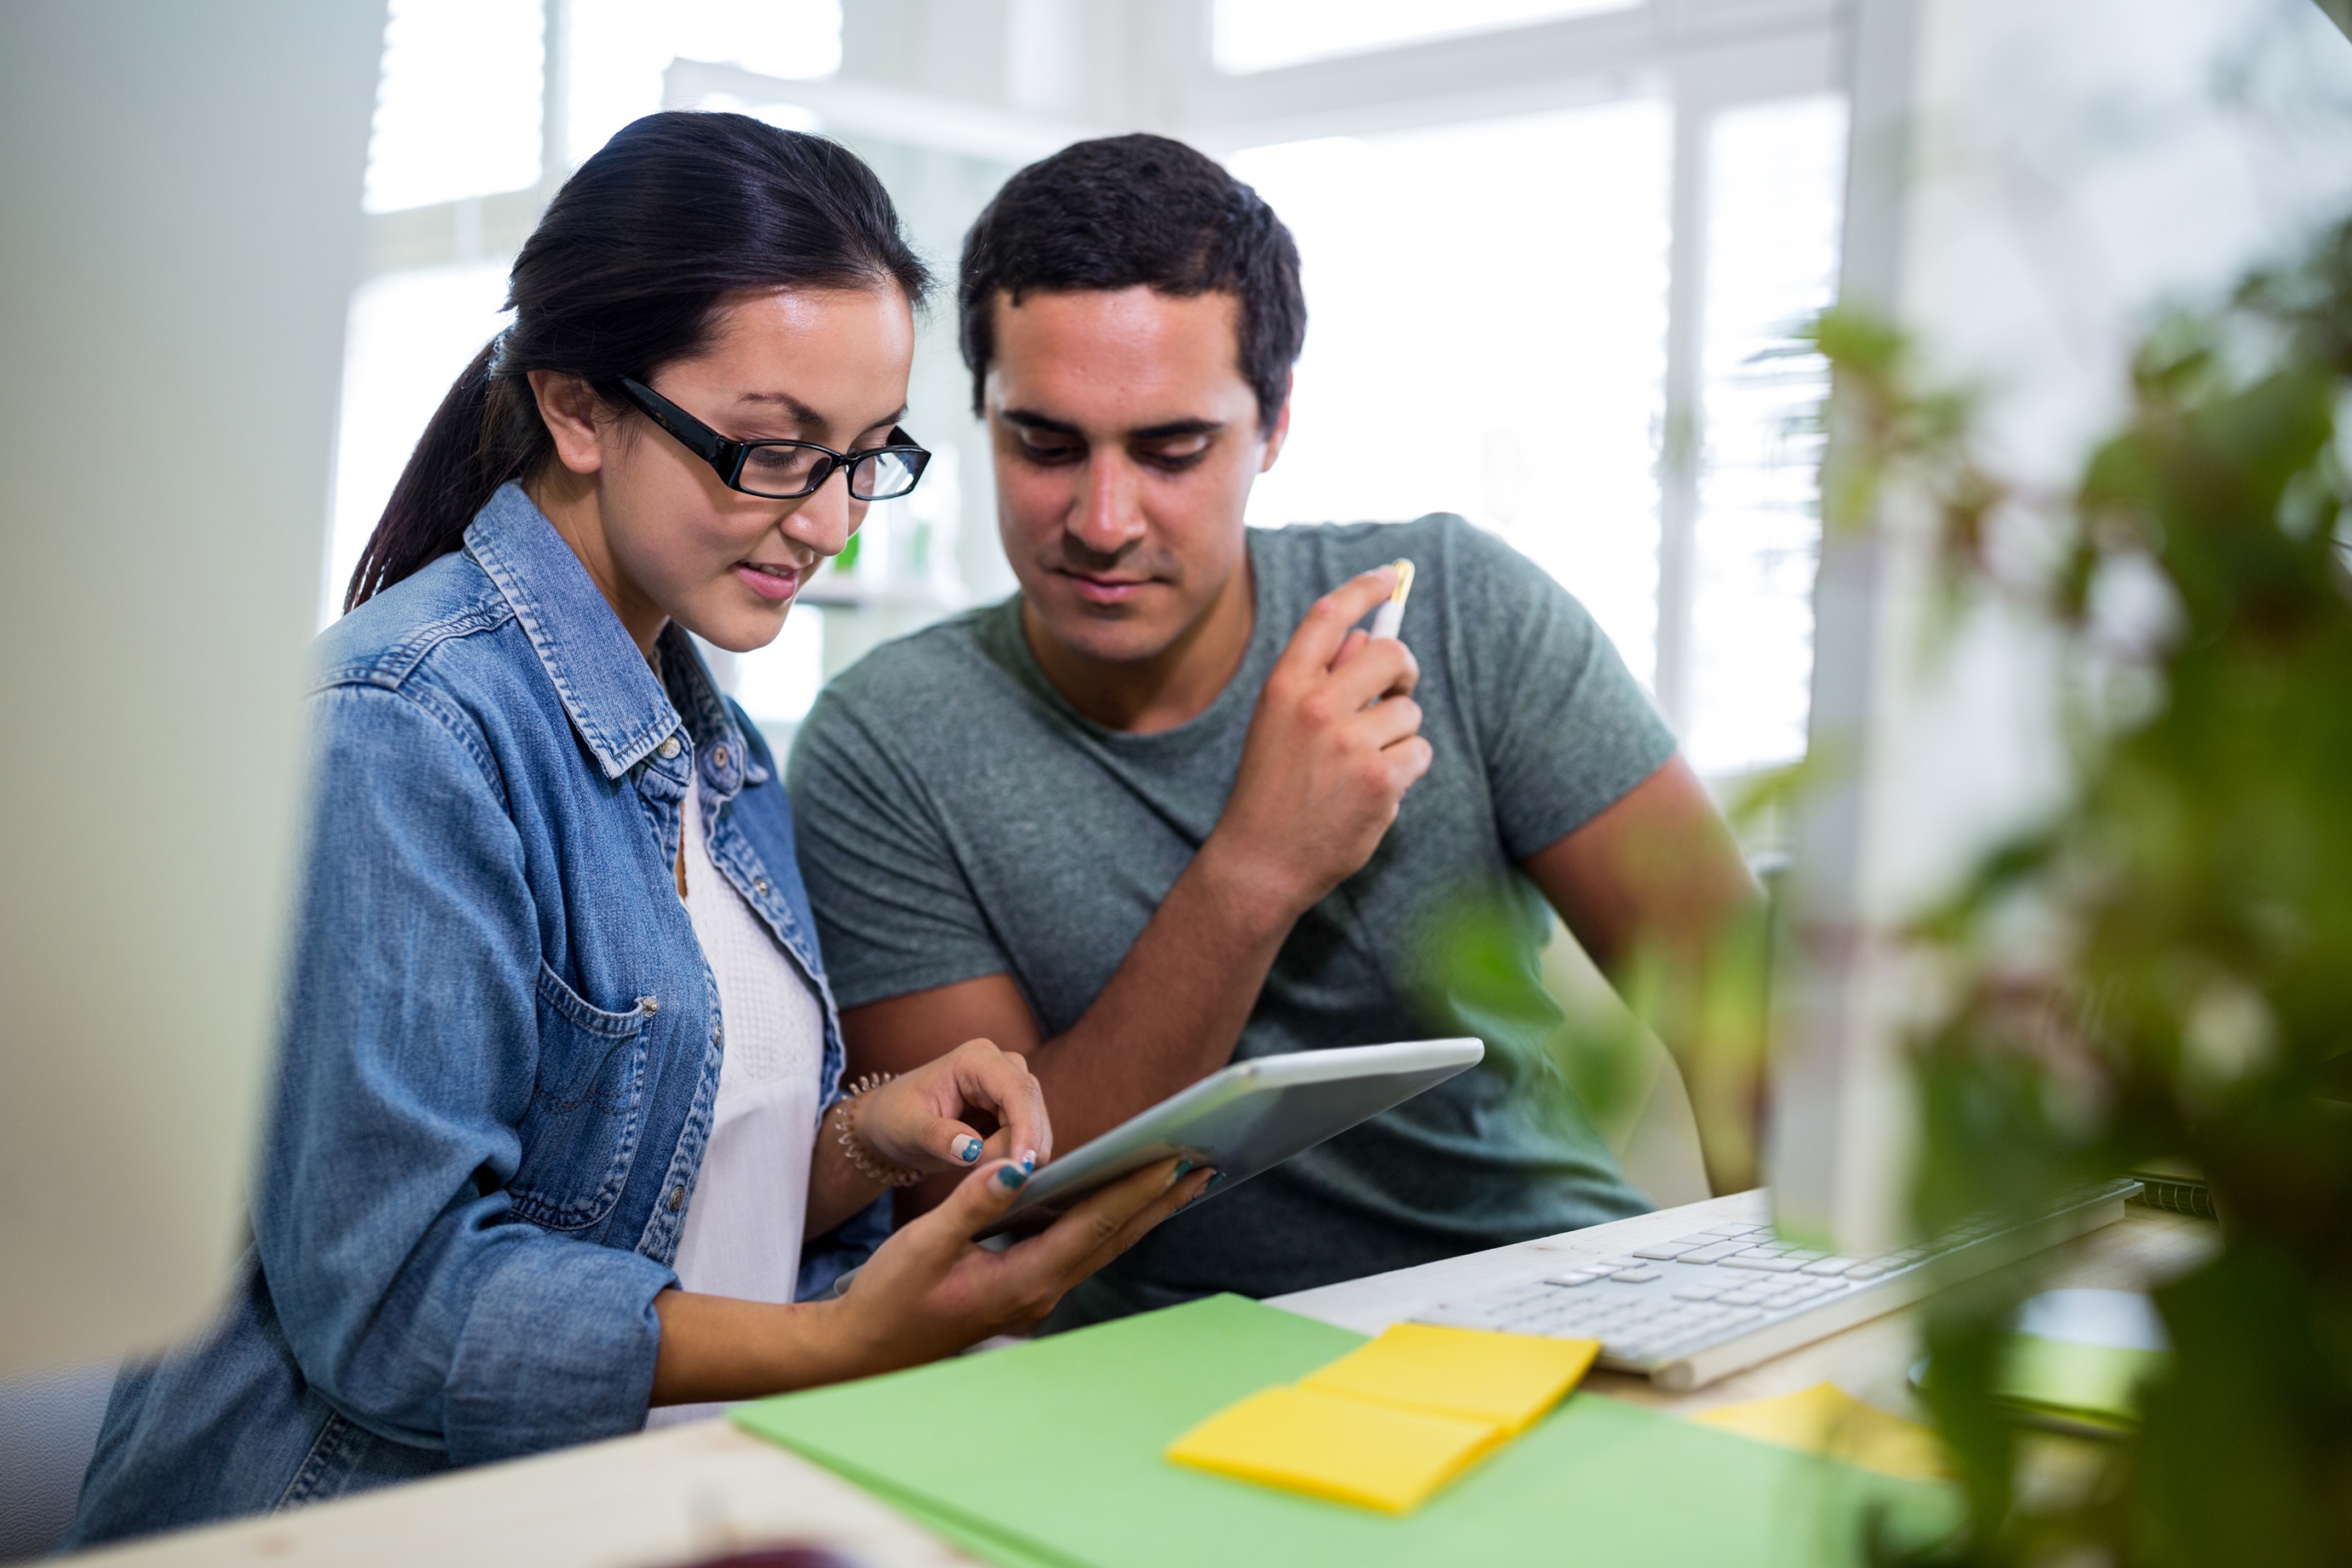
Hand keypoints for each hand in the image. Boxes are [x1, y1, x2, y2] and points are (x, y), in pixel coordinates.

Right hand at [824, 1155, 1215, 1371]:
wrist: (863, 1350)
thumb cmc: (888, 1299)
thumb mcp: (924, 1244)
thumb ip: (974, 1203)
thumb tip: (1019, 1165)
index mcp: (1021, 1280)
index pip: (1093, 1225)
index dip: (1136, 1190)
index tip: (1174, 1159)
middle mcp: (1040, 1292)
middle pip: (1113, 1238)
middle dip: (1159, 1199)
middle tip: (1204, 1162)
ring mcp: (1035, 1296)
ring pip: (1102, 1247)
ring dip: (1141, 1211)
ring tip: (1179, 1176)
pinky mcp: (1024, 1292)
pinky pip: (1080, 1251)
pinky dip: (1108, 1222)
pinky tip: (1118, 1201)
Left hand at [854, 1037, 1049, 1174]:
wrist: (890, 1123)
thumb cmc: (894, 1117)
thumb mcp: (908, 1128)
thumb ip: (939, 1138)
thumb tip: (973, 1150)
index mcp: (975, 1059)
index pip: (1017, 1090)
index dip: (1027, 1129)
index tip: (1020, 1168)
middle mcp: (1000, 1066)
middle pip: (1032, 1110)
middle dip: (1015, 1147)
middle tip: (980, 1170)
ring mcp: (1009, 1087)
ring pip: (1035, 1127)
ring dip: (1011, 1154)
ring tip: (971, 1162)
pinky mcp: (1012, 1109)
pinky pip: (1028, 1138)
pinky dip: (1011, 1156)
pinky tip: (982, 1161)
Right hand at [1204, 566, 1432, 918]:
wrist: (1261, 862)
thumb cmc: (1273, 790)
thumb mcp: (1278, 725)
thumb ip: (1320, 681)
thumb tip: (1365, 638)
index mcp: (1284, 685)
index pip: (1329, 614)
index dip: (1364, 587)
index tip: (1390, 575)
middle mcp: (1315, 706)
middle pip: (1390, 654)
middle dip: (1404, 671)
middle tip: (1397, 692)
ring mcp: (1349, 743)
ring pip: (1409, 711)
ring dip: (1399, 735)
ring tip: (1364, 767)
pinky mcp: (1379, 778)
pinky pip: (1419, 752)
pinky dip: (1407, 771)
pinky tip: (1374, 792)